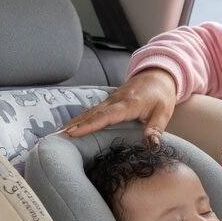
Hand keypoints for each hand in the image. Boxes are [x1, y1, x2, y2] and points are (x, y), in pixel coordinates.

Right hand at [60, 68, 176, 142]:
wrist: (158, 75)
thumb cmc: (162, 95)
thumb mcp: (164, 112)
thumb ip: (155, 129)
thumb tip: (152, 146)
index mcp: (128, 104)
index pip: (106, 116)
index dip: (90, 125)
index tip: (74, 133)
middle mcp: (115, 101)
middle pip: (91, 114)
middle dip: (73, 125)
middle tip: (57, 137)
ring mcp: (110, 100)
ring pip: (88, 112)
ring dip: (73, 122)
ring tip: (57, 134)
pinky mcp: (108, 102)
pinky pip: (91, 111)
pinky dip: (79, 119)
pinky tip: (69, 127)